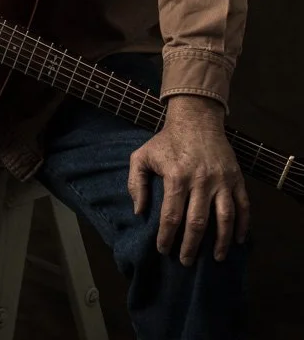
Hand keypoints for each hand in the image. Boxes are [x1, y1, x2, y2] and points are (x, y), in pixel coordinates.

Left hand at [127, 95, 249, 265]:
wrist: (196, 119)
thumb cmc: (166, 140)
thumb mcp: (142, 155)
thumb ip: (136, 183)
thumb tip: (139, 212)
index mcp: (176, 177)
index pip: (171, 216)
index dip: (167, 237)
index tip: (163, 250)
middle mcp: (200, 180)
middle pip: (197, 222)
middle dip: (191, 246)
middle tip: (186, 261)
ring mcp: (221, 180)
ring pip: (224, 218)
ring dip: (221, 242)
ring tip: (216, 258)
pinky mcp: (236, 178)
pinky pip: (243, 206)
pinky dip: (243, 225)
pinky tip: (238, 240)